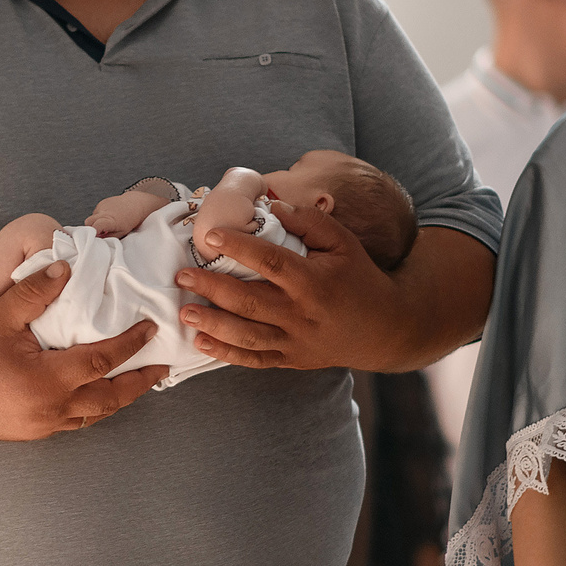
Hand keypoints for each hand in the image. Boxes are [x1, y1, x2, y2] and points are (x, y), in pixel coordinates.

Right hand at [0, 261, 160, 440]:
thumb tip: (67, 268)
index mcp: (48, 380)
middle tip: (162, 366)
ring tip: (138, 382)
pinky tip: (98, 396)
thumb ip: (35, 291)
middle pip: (110, 398)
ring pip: (95, 415)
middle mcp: (51, 409)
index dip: (131, 344)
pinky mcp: (32, 433)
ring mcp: (42, 426)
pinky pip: (75, 423)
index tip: (150, 329)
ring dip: (120, 398)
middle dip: (139, 382)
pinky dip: (94, 409)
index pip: (103, 360)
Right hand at [85, 202, 146, 236]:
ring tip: (106, 223)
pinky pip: (96, 212)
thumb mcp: (122, 233)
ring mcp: (102, 206)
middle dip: (90, 228)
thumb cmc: (130, 220)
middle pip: (88, 222)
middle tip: (98, 232)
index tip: (93, 237)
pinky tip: (108, 216)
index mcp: (111, 221)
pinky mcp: (101, 203)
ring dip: (96, 222)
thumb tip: (97, 239)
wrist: (135, 204)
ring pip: (92, 217)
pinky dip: (99, 216)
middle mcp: (104, 212)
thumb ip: (108, 237)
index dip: (92, 232)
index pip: (95, 226)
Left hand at [173, 198, 407, 370]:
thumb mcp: (344, 243)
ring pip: (248, 336)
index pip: (271, 262)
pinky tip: (201, 342)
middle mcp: (302, 314)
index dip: (239, 247)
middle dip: (212, 289)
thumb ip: (310, 222)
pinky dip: (226, 354)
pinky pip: (255, 360)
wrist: (384, 328)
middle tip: (181, 275)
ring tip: (184, 312)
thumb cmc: (359, 278)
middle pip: (250, 301)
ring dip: (213, 325)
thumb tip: (272, 205)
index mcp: (314, 281)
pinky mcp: (291, 359)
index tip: (211, 235)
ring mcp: (295, 341)